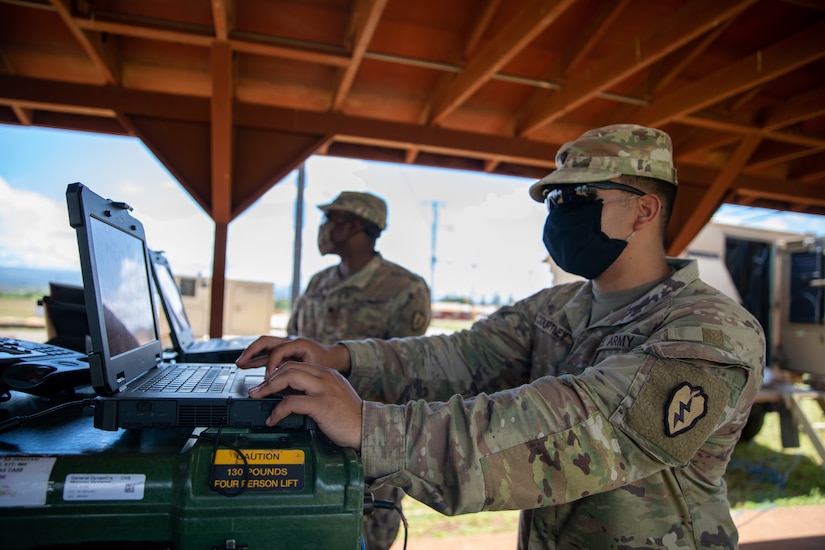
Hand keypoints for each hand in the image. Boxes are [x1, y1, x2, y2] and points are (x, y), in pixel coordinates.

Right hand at [236, 336, 350, 377]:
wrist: (337, 358)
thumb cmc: (329, 363)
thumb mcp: (317, 371)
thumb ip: (302, 378)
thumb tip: (287, 392)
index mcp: (299, 344)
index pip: (279, 350)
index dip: (272, 364)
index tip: (268, 378)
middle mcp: (291, 342)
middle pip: (266, 342)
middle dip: (252, 352)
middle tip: (241, 362)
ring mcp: (287, 347)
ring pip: (265, 347)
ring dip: (252, 355)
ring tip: (240, 364)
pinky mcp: (286, 353)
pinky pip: (268, 354)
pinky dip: (258, 359)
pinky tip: (249, 365)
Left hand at [248, 361, 361, 448]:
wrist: (368, 428)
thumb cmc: (349, 418)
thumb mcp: (331, 397)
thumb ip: (313, 392)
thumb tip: (288, 396)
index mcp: (327, 373)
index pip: (296, 364)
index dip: (276, 373)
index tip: (265, 384)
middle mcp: (325, 377)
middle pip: (289, 367)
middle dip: (268, 378)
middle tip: (256, 391)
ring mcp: (324, 389)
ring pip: (288, 377)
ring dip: (268, 387)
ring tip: (258, 398)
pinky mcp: (322, 404)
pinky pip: (292, 402)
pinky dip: (278, 410)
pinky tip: (273, 419)